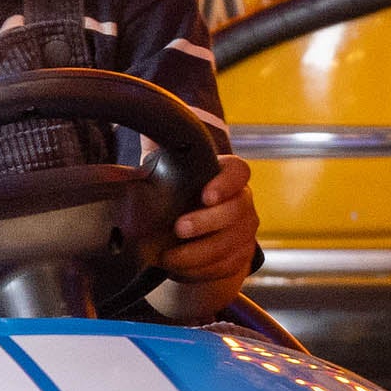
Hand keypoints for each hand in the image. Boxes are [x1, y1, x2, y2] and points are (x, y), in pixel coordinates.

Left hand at [148, 154, 257, 318]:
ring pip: (231, 244)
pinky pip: (225, 267)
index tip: (206, 195)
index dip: (226, 183)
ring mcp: (244, 232)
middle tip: (178, 228)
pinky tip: (178, 268)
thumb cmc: (174, 196)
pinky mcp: (238, 258)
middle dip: (207, 222)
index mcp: (226, 177)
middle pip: (237, 211)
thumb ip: (159, 145)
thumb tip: (147, 120)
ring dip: (199, 253)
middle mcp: (242, 203)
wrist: (182, 237)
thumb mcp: (164, 170)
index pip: (239, 172)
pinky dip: (200, 270)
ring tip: (168, 257)